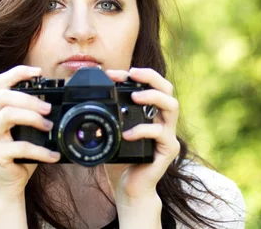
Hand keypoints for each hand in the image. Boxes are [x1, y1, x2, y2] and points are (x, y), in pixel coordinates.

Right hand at [0, 65, 60, 198]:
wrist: (8, 186)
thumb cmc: (20, 157)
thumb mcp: (26, 133)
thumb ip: (34, 118)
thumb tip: (59, 105)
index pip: (0, 83)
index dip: (17, 73)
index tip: (37, 72)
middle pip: (3, 96)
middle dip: (28, 98)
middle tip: (48, 109)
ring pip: (7, 115)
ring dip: (32, 117)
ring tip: (49, 126)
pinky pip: (19, 146)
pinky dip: (40, 150)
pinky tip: (52, 155)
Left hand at [103, 67, 180, 202]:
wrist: (131, 186)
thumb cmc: (122, 157)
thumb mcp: (114, 131)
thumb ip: (110, 115)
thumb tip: (89, 97)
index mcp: (151, 112)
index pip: (150, 85)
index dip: (135, 75)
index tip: (113, 74)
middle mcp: (163, 119)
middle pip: (167, 88)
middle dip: (151, 76)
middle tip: (133, 73)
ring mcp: (168, 133)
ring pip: (172, 105)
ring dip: (153, 96)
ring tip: (135, 96)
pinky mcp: (169, 149)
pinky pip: (159, 133)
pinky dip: (142, 130)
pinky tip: (128, 134)